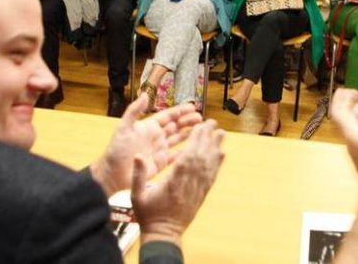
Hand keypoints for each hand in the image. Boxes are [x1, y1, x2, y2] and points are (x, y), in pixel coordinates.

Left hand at [89, 94, 202, 195]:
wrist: (113, 174)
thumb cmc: (117, 151)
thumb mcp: (124, 128)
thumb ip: (134, 111)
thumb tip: (145, 94)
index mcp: (149, 127)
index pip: (168, 116)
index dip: (180, 111)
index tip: (192, 107)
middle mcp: (156, 137)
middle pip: (176, 126)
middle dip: (188, 121)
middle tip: (202, 118)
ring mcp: (159, 150)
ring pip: (177, 139)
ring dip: (189, 134)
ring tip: (202, 130)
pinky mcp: (161, 163)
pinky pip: (176, 155)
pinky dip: (185, 151)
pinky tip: (194, 148)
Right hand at [132, 120, 225, 245]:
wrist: (163, 234)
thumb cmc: (148, 215)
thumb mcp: (136, 195)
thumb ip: (137, 175)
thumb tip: (137, 156)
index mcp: (173, 182)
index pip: (187, 157)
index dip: (195, 141)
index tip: (200, 127)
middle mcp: (188, 184)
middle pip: (201, 157)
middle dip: (207, 138)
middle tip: (212, 123)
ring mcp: (197, 190)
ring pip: (209, 165)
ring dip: (216, 148)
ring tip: (221, 133)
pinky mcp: (201, 194)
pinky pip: (212, 176)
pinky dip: (218, 164)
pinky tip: (222, 153)